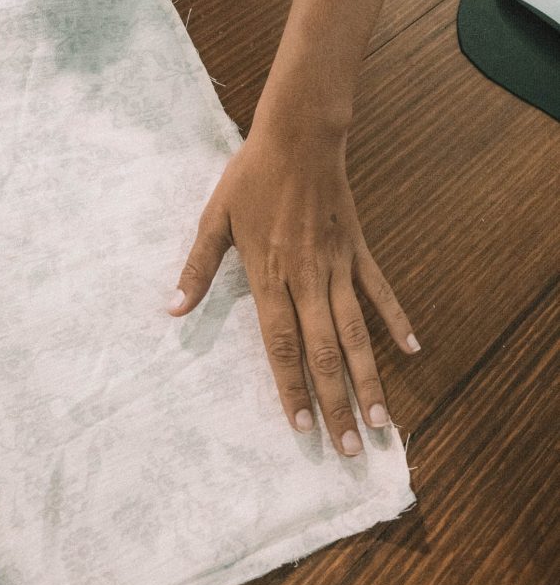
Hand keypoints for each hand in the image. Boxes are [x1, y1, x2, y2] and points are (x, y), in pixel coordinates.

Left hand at [167, 120, 420, 457]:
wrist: (298, 135)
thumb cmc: (251, 176)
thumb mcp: (215, 218)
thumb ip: (198, 267)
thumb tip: (172, 309)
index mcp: (270, 275)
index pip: (281, 345)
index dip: (292, 388)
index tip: (303, 428)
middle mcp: (308, 278)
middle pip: (325, 351)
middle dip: (336, 402)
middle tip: (347, 448)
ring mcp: (338, 265)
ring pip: (357, 332)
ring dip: (369, 378)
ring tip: (380, 421)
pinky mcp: (358, 248)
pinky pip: (380, 290)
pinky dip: (396, 319)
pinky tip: (413, 350)